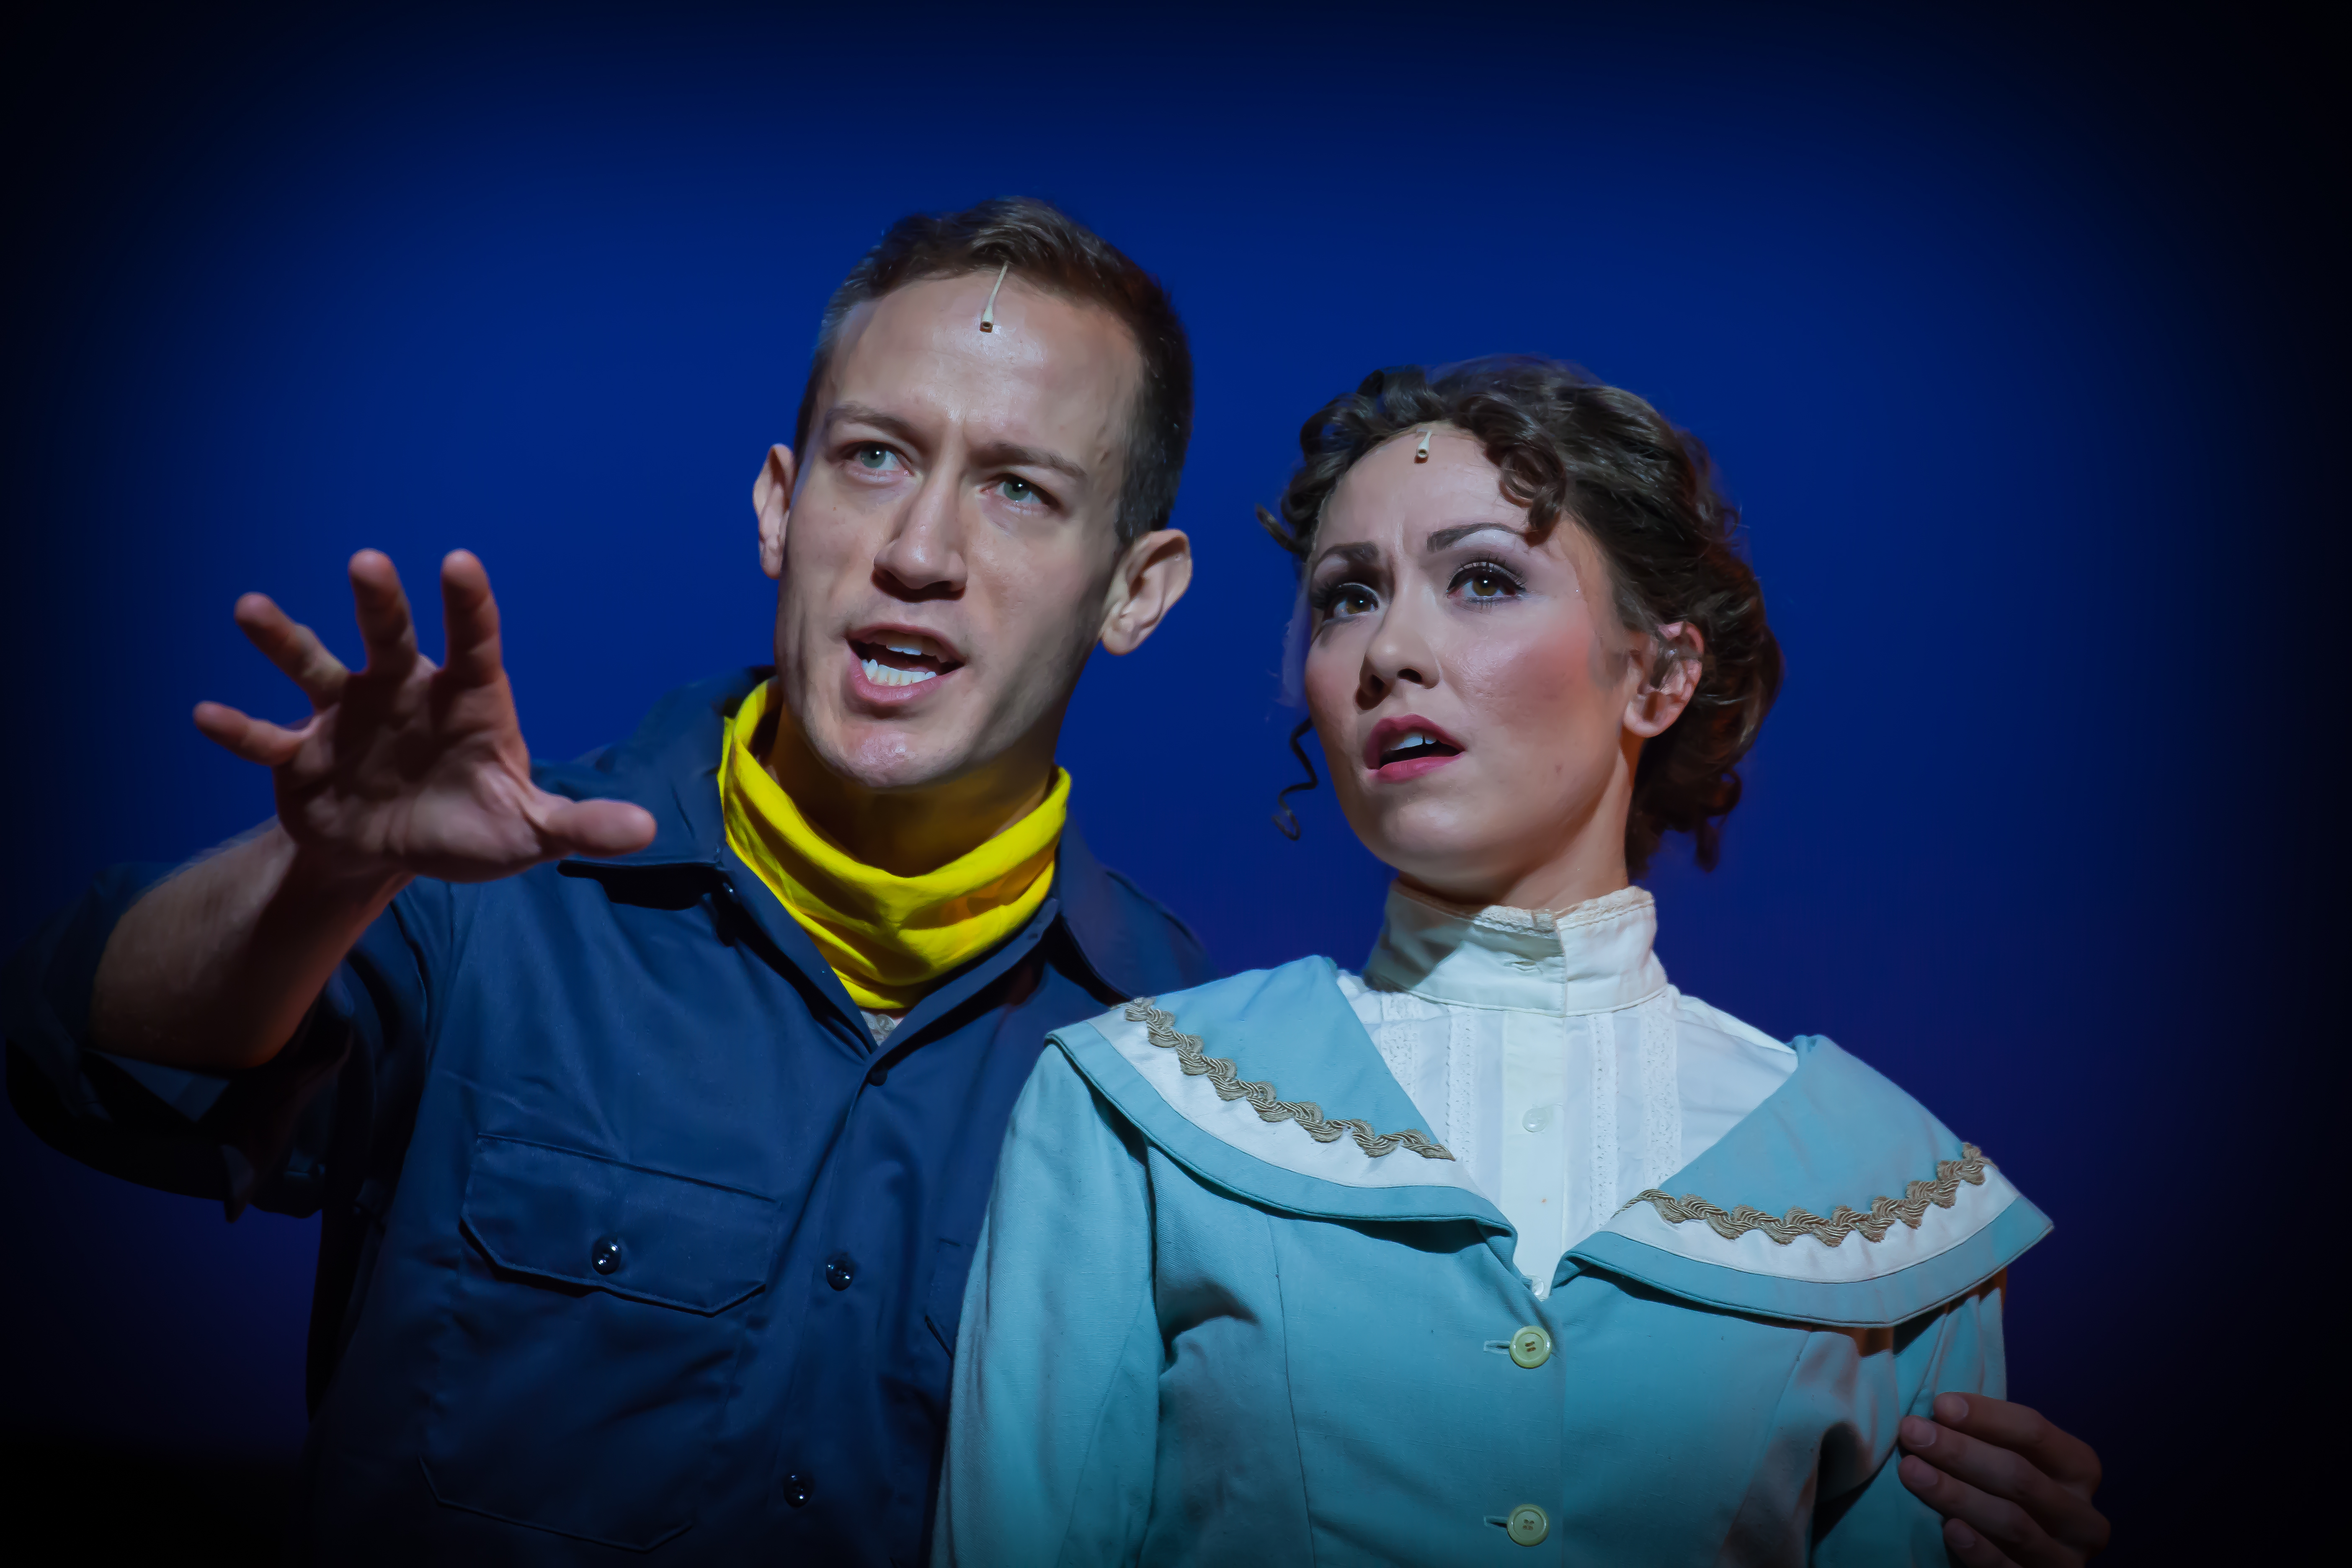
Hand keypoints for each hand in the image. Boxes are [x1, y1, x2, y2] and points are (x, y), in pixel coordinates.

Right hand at [194, 549, 655, 881]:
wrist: (395, 855)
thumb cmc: (470, 828)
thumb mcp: (528, 834)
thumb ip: (578, 826)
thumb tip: (646, 832)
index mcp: (466, 701)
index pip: (475, 643)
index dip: (469, 606)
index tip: (458, 564)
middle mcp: (403, 692)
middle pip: (392, 638)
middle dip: (381, 602)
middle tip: (366, 562)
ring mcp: (348, 717)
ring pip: (316, 666)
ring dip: (285, 640)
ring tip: (250, 609)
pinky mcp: (302, 757)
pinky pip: (267, 739)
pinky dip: (240, 730)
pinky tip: (206, 714)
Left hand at [1898, 1393, 2108, 1564]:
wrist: (2022, 1557)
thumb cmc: (2010, 1493)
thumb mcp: (2012, 1461)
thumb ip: (1989, 1438)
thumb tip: (1939, 1407)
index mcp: (2079, 1469)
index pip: (2035, 1433)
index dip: (1987, 1416)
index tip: (1939, 1405)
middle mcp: (2082, 1515)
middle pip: (2020, 1476)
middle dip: (1960, 1451)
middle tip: (1912, 1433)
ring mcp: (2067, 1557)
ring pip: (2012, 1522)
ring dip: (1957, 1495)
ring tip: (1911, 1471)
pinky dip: (1979, 1549)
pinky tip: (1949, 1529)